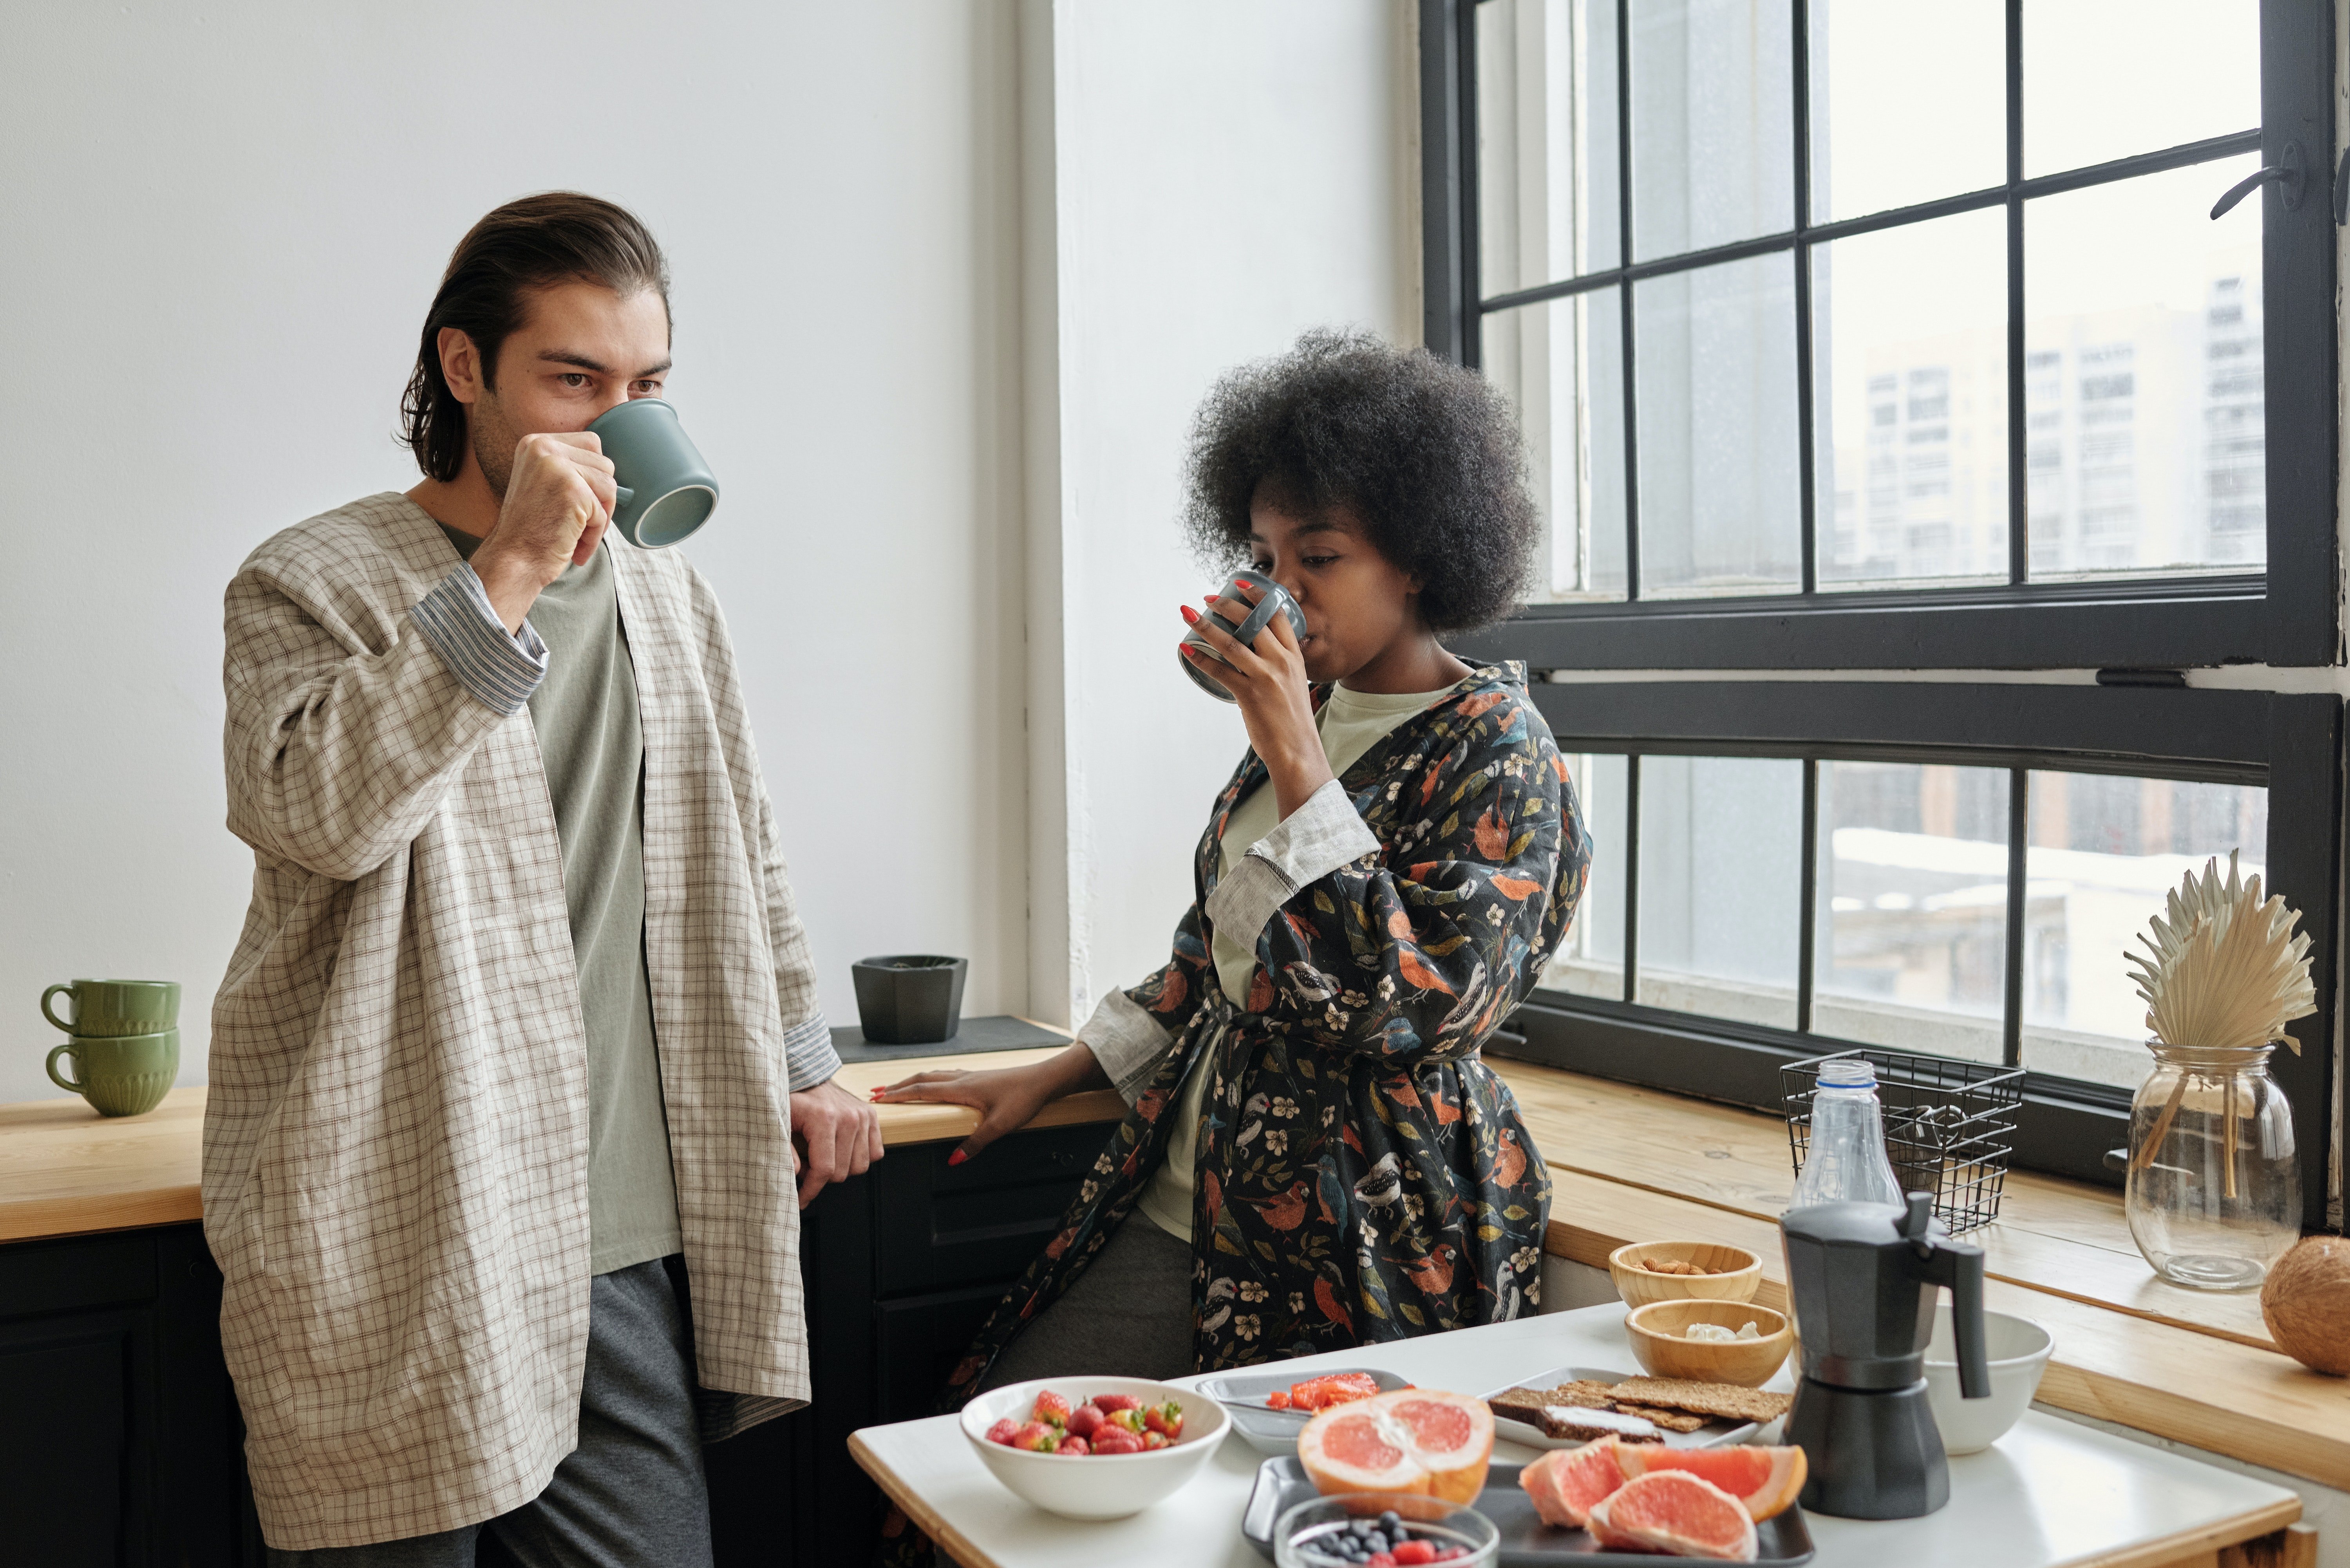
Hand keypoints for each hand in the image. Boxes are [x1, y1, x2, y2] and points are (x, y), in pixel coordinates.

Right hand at [470, 431, 619, 630]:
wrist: (512, 560)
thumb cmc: (531, 530)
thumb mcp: (543, 483)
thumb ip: (570, 468)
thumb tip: (610, 469)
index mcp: (535, 443)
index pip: (591, 444)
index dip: (594, 476)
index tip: (576, 501)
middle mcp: (543, 447)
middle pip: (605, 464)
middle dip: (600, 497)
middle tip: (579, 521)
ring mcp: (557, 466)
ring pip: (610, 486)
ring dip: (599, 517)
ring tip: (574, 533)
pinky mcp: (572, 490)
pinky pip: (603, 512)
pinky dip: (594, 534)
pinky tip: (573, 546)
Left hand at [787, 1076, 884, 1207]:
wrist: (810, 1078)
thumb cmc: (793, 1101)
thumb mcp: (780, 1122)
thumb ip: (785, 1149)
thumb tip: (796, 1173)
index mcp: (824, 1118)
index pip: (824, 1169)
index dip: (811, 1190)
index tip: (801, 1199)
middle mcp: (849, 1117)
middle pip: (842, 1172)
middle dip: (822, 1178)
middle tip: (807, 1168)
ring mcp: (863, 1116)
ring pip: (860, 1166)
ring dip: (841, 1169)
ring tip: (823, 1158)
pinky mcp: (872, 1116)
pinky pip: (875, 1153)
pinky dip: (859, 1157)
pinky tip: (841, 1151)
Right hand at [871, 1055, 1086, 1164]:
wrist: (1044, 1079)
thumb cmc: (1024, 1099)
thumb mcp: (999, 1126)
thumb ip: (975, 1144)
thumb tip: (954, 1160)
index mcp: (961, 1088)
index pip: (921, 1091)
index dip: (898, 1095)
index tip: (878, 1099)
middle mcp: (962, 1078)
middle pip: (922, 1079)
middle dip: (898, 1086)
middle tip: (878, 1093)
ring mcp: (970, 1076)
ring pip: (934, 1076)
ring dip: (913, 1082)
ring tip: (899, 1088)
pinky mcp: (979, 1077)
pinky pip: (947, 1076)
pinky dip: (931, 1080)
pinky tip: (936, 1085)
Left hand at [1182, 581, 1332, 816]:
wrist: (1298, 752)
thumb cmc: (1293, 722)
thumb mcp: (1294, 685)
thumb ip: (1279, 667)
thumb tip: (1257, 657)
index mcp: (1294, 657)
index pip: (1278, 615)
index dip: (1257, 595)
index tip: (1239, 583)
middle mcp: (1281, 662)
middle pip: (1252, 622)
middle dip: (1226, 604)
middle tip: (1207, 597)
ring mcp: (1265, 677)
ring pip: (1231, 642)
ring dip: (1206, 625)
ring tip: (1188, 614)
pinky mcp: (1249, 695)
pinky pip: (1220, 671)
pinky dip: (1201, 658)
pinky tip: (1187, 650)